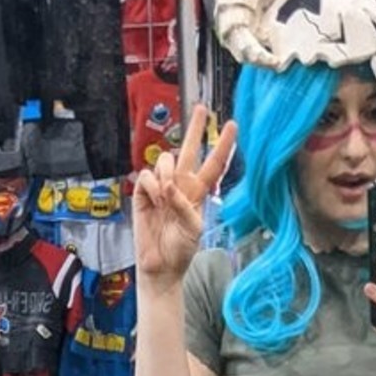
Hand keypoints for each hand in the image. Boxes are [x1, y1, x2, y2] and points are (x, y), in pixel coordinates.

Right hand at [132, 103, 237, 288]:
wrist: (161, 266)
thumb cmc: (181, 250)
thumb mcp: (194, 229)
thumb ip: (185, 205)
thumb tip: (169, 186)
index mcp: (198, 193)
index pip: (213, 164)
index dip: (223, 145)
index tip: (233, 125)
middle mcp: (181, 185)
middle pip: (189, 149)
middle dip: (195, 128)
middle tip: (201, 108)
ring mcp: (161, 187)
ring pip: (165, 159)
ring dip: (166, 173)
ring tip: (165, 196)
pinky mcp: (143, 193)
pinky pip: (147, 175)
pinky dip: (151, 186)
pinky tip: (154, 200)